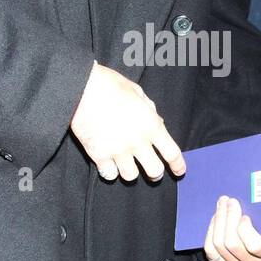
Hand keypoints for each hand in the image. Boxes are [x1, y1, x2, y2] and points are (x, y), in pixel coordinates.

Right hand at [70, 61, 185, 180]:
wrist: (81, 87)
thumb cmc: (110, 84)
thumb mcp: (137, 92)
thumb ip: (150, 110)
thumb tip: (159, 123)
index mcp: (150, 124)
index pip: (172, 153)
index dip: (178, 165)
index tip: (179, 171)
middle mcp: (137, 141)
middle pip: (154, 171)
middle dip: (155, 174)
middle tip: (151, 173)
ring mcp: (118, 150)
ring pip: (131, 176)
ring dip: (129, 172)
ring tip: (125, 164)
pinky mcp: (98, 155)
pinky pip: (109, 174)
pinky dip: (110, 171)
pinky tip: (108, 164)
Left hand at [203, 196, 260, 260]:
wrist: (250, 237)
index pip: (255, 246)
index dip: (245, 230)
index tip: (245, 214)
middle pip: (233, 244)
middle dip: (228, 219)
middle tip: (229, 201)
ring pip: (220, 246)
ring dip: (218, 222)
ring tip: (222, 205)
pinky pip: (211, 251)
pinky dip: (210, 232)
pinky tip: (216, 219)